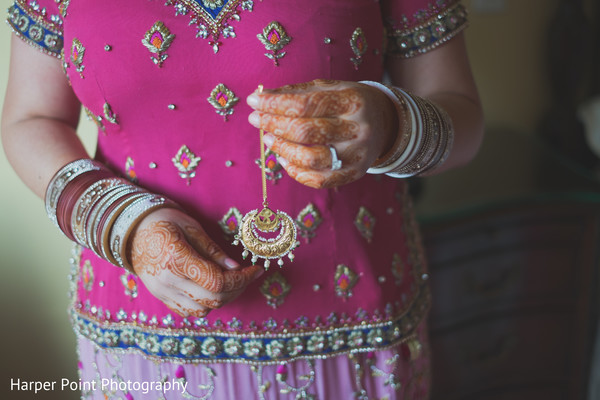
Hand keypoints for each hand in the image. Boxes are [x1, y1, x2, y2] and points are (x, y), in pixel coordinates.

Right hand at [129, 208, 262, 317]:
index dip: (242, 279)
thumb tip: (236, 267)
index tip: (255, 270)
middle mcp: (168, 281)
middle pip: (213, 299)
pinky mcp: (161, 297)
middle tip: (248, 275)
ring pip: (202, 310)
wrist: (131, 230)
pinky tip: (213, 288)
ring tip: (231, 281)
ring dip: (223, 299)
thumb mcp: (191, 227)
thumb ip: (213, 250)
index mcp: (176, 259)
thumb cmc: (164, 221)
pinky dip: (206, 304)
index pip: (217, 281)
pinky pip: (189, 311)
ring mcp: (162, 292)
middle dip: (237, 289)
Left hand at [247, 79, 398, 188]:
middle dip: (274, 125)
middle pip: (305, 132)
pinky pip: (319, 180)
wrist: (385, 123)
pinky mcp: (354, 174)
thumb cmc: (348, 103)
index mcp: (353, 101)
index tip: (254, 100)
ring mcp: (357, 155)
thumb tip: (262, 97)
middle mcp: (358, 129)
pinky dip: (296, 172)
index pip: (305, 104)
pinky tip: (284, 159)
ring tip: (268, 139)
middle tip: (256, 120)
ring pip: (310, 159)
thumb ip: (297, 92)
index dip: (275, 104)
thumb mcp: (329, 88)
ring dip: (282, 149)